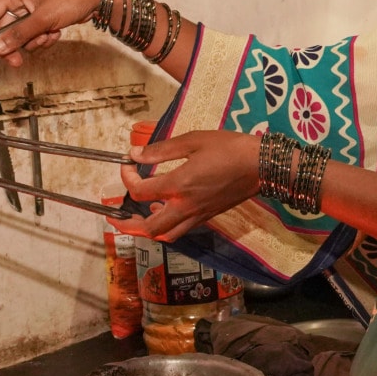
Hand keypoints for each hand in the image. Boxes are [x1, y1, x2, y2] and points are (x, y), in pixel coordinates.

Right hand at [0, 0, 104, 67]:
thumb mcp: (43, 19)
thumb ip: (20, 34)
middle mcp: (20, 0)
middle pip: (5, 30)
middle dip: (13, 46)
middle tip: (16, 62)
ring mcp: (31, 10)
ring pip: (21, 36)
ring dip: (32, 42)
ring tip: (48, 36)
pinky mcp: (42, 18)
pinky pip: (34, 35)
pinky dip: (43, 39)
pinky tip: (55, 32)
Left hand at [117, 131, 261, 240]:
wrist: (262, 166)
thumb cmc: (230, 149)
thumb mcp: (193, 140)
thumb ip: (161, 150)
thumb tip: (135, 154)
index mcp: (179, 185)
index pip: (141, 191)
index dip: (127, 179)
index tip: (128, 165)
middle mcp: (185, 206)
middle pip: (149, 228)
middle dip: (127, 225)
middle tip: (114, 217)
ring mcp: (197, 215)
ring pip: (165, 235)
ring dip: (146, 231)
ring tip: (136, 219)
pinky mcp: (207, 217)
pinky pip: (180, 230)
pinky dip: (165, 227)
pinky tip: (162, 211)